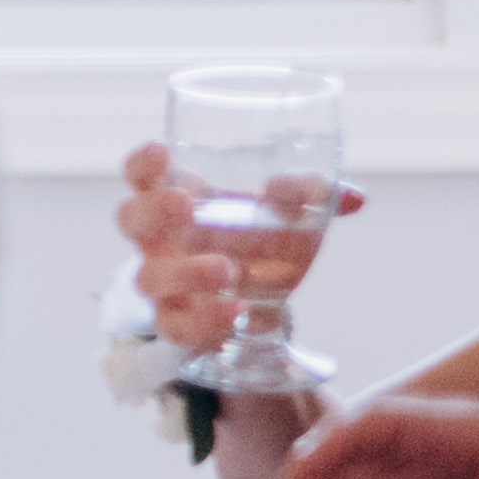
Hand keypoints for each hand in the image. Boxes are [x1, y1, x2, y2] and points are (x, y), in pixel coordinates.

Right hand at [116, 137, 358, 353]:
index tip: (161, 151)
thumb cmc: (265, 239)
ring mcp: (167, 284)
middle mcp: (161, 240)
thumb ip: (313, 199)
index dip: (142, 163)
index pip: (140, 175)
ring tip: (227, 270)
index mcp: (177, 199)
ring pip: (148, 277)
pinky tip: (238, 313)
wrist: (267, 300)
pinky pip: (175, 328)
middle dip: (152, 210)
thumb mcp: (292, 213)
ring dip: (185, 272)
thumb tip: (349, 197)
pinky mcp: (181, 323)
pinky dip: (204, 322)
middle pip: (129, 219)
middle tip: (185, 205)